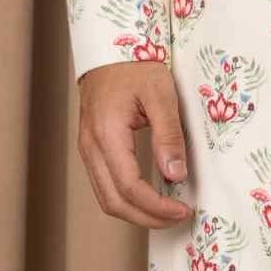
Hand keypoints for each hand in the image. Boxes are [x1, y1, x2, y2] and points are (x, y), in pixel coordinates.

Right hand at [76, 61, 195, 225]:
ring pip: (106, 199)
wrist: (109, 51)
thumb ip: (168, 135)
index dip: (157, 207)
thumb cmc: (136, 67)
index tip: (183, 210)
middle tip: (178, 218)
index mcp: (107, 134)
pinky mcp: (92, 149)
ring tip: (167, 213)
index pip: (130, 187)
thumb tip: (175, 175)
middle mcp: (91, 147)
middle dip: (147, 218)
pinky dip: (127, 200)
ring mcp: (87, 150)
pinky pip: (105, 186)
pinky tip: (150, 198)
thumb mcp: (161, 95)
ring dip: (136, 213)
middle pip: (113, 202)